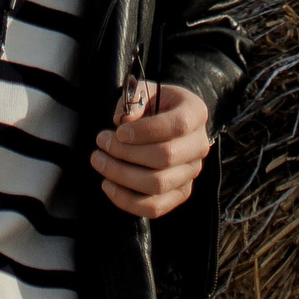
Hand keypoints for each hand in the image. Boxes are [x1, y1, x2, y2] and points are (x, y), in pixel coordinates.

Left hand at [90, 80, 211, 218]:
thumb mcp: (146, 90)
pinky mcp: (180, 193)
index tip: (118, 131)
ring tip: (99, 161)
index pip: (177, 125)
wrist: (170, 119)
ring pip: (157, 185)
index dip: (145, 130)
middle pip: (165, 157)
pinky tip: (108, 185)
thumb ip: (134, 99)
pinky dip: (127, 201)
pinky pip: (155, 207)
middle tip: (101, 142)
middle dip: (126, 152)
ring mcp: (191, 172)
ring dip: (122, 176)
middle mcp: (199, 145)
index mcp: (195, 113)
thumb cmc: (155, 103)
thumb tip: (122, 121)